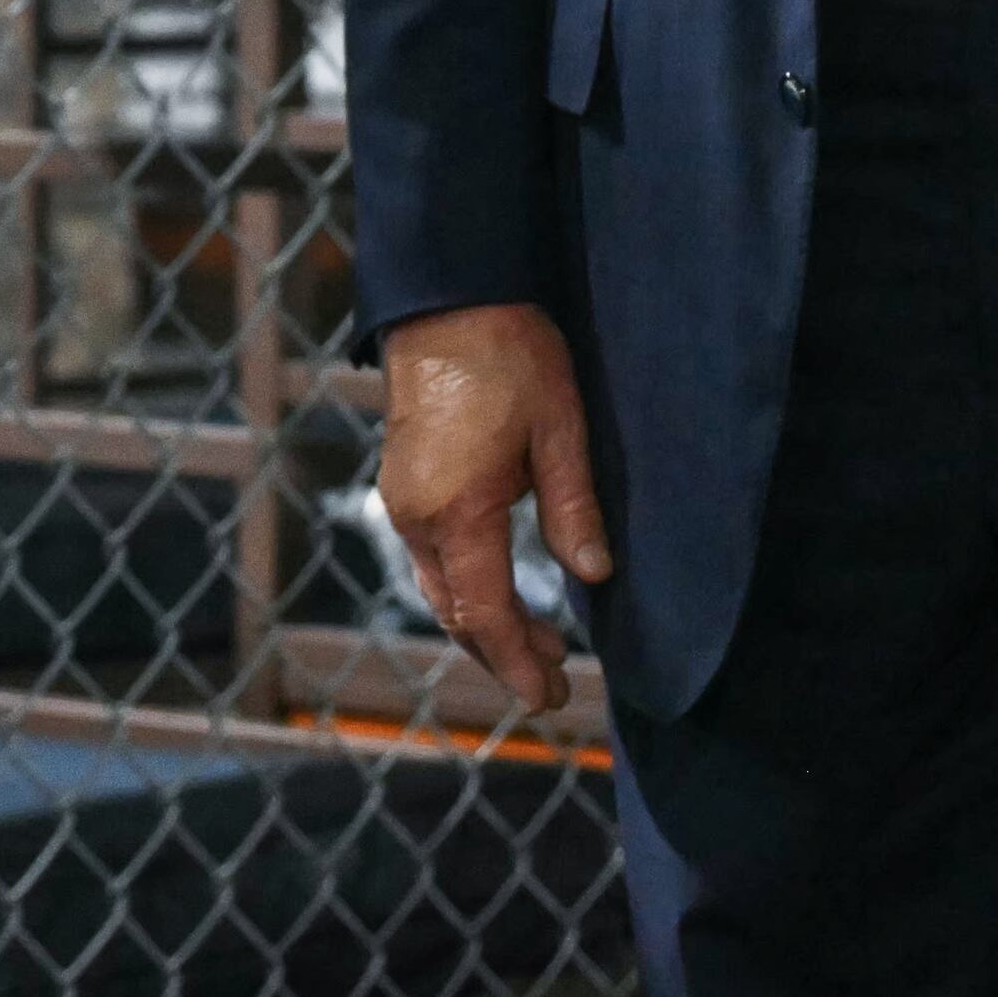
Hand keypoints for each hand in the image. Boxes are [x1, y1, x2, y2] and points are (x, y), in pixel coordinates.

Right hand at [376, 301, 615, 713]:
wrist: (446, 300)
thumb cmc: (509, 357)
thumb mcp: (559, 432)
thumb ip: (573, 510)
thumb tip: (593, 577)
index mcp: (459, 512)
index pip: (486, 615)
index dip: (517, 662)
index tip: (548, 696)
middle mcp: (419, 516)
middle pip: (457, 612)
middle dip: (503, 653)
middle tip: (554, 679)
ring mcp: (404, 499)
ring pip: (440, 588)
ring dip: (484, 622)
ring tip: (539, 641)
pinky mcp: (404, 482)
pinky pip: (431, 558)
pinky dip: (466, 589)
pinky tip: (500, 587)